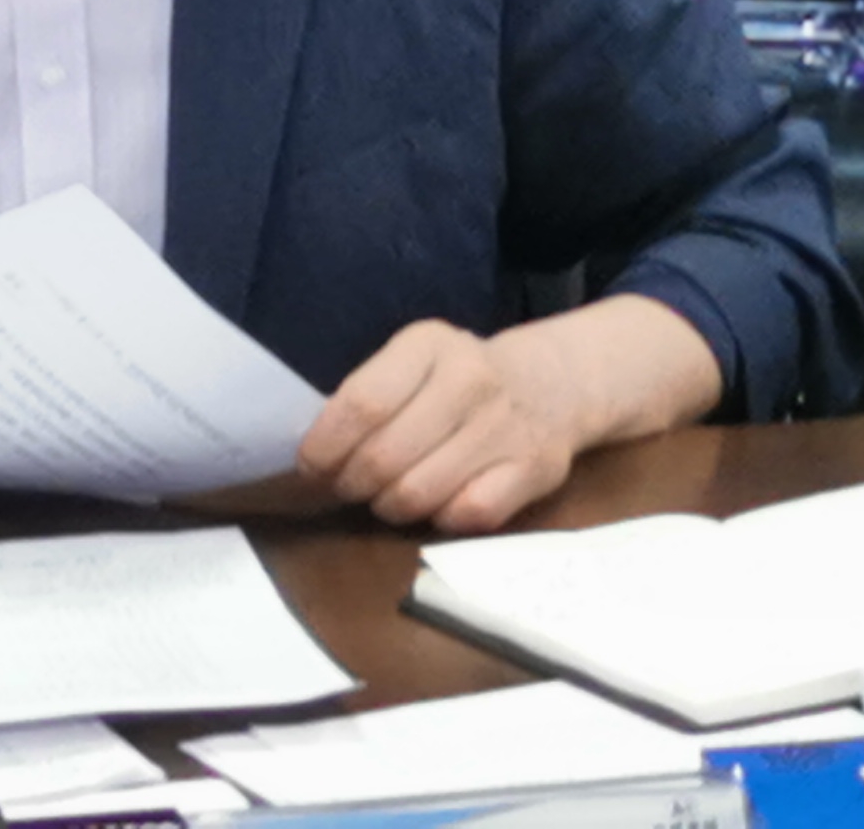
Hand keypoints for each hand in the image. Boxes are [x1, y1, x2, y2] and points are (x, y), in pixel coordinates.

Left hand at [298, 321, 589, 534]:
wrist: (552, 383)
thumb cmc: (458, 378)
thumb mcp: (413, 363)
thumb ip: (370, 397)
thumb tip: (314, 456)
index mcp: (428, 345)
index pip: (363, 403)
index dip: (327, 445)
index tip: (311, 466)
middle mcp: (470, 379)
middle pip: (385, 457)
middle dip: (353, 483)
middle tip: (349, 486)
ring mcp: (504, 426)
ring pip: (420, 494)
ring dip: (390, 506)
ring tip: (388, 496)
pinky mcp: (532, 469)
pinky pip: (466, 515)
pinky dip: (440, 518)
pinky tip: (437, 503)